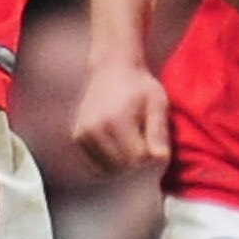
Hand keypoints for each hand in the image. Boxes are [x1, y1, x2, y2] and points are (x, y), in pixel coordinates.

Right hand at [73, 57, 171, 174]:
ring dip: (124, 163)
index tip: (156, 142)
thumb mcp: (157, 102)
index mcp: (115, 121)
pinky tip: (120, 144)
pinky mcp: (78, 137)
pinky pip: (98, 164)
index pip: (137, 159)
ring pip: (109, 170)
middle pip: (122, 167)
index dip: (151, 156)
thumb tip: (159, 160)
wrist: (113, 69)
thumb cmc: (140, 87)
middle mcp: (94, 130)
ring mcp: (82, 134)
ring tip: (132, 140)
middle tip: (145, 140)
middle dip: (138, 162)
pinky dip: (111, 161)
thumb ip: (159, 131)